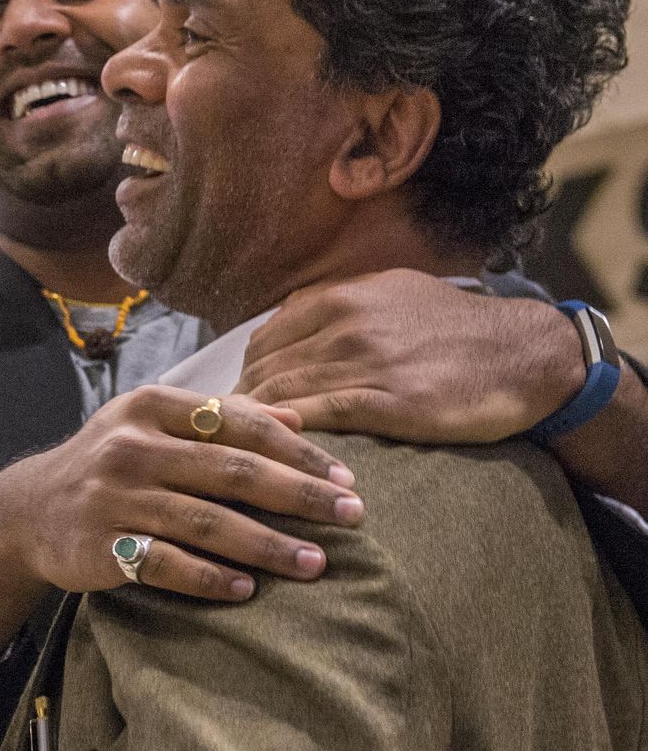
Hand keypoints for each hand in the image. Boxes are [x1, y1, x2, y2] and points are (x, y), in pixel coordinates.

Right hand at [0, 384, 363, 705]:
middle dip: (299, 495)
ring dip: (267, 544)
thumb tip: (298, 421)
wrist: (29, 510)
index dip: (298, 452)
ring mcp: (114, 497)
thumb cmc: (113, 461)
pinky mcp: (100, 546)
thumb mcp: (155, 423)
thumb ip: (223, 419)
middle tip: (351, 516)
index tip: (345, 477)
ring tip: (316, 563)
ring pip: (206, 522)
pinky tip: (248, 589)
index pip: (241, 424)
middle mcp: (132, 445)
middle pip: (233, 472)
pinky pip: (165, 564)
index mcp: (154, 406)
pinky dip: (208, 578)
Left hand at [236, 270, 583, 442]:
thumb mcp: (391, 293)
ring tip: (241, 456)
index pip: (265, 340)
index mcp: (340, 297)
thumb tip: (290, 324)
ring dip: (255, 427)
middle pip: (265, 369)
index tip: (236, 406)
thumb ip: (338, 306)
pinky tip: (274, 456)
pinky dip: (288, 436)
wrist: (521, 354)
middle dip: (240, 406)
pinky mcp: (387, 402)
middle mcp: (345, 324)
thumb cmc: (455, 327)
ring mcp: (365, 362)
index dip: (245, 376)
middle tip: (228, 441)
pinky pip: (318, 419)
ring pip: (283, 395)